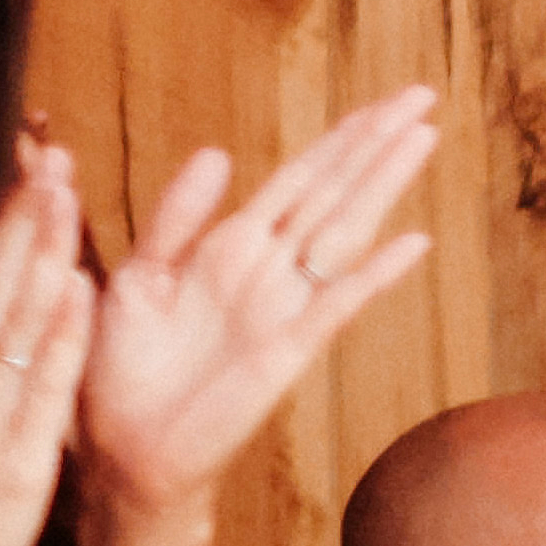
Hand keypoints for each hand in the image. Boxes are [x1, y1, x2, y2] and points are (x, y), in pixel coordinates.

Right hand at [0, 141, 94, 545]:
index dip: (0, 222)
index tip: (26, 167)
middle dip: (22, 217)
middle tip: (52, 154)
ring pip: (13, 321)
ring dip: (41, 254)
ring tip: (65, 192)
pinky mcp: (15, 458)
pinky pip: (43, 386)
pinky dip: (60, 335)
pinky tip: (81, 288)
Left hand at [71, 93, 441, 535]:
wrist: (121, 451)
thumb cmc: (120, 371)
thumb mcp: (136, 276)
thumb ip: (176, 217)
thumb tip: (219, 154)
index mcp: (228, 247)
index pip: (298, 178)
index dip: (340, 138)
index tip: (383, 102)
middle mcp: (267, 271)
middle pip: (334, 193)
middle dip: (376, 144)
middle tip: (423, 95)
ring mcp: (283, 308)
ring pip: (343, 230)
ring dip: (383, 184)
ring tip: (425, 137)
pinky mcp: (286, 351)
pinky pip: (336, 302)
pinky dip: (374, 273)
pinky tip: (413, 242)